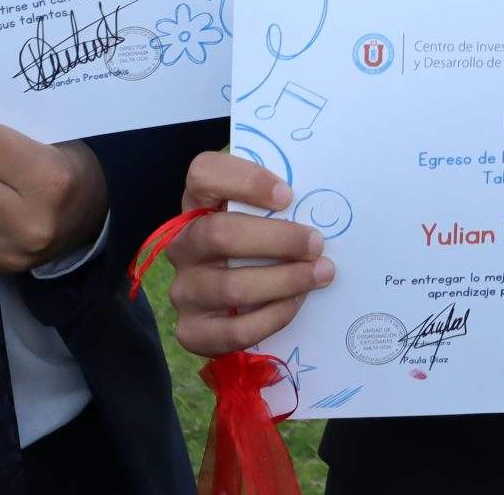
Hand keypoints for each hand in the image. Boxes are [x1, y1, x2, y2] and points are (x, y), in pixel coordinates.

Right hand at [165, 152, 333, 357]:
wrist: (238, 303)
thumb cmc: (261, 245)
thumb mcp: (262, 216)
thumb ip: (278, 205)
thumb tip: (321, 201)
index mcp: (198, 203)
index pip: (203, 173)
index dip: (245, 180)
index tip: (287, 195)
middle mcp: (183, 245)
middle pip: (219, 234)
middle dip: (277, 239)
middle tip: (316, 243)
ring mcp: (184, 290)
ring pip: (230, 287)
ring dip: (284, 280)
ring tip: (320, 273)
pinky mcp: (192, 331)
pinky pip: (235, 330)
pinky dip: (273, 316)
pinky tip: (297, 302)